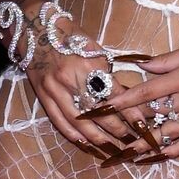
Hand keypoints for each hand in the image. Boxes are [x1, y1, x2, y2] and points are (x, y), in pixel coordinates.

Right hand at [23, 21, 152, 158]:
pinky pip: (59, 122)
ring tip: (112, 149)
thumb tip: (126, 98)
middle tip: (132, 141)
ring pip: (79, 122)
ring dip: (97, 139)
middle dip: (117, 130)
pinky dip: (74, 136)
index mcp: (88, 64)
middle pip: (98, 113)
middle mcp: (71, 80)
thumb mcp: (95, 50)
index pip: (114, 95)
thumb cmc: (71, 37)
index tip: (142, 126)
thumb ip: (107, 75)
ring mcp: (55, 90)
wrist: (36, 29)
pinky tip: (86, 145)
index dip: (129, 113)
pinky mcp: (43, 97)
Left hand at [100, 37, 178, 160]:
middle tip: (107, 129)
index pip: (146, 92)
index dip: (123, 100)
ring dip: (143, 143)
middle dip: (128, 122)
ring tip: (124, 151)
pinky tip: (153, 157)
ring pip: (166, 134)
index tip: (105, 106)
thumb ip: (167, 60)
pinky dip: (169, 152)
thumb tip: (141, 65)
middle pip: (152, 114)